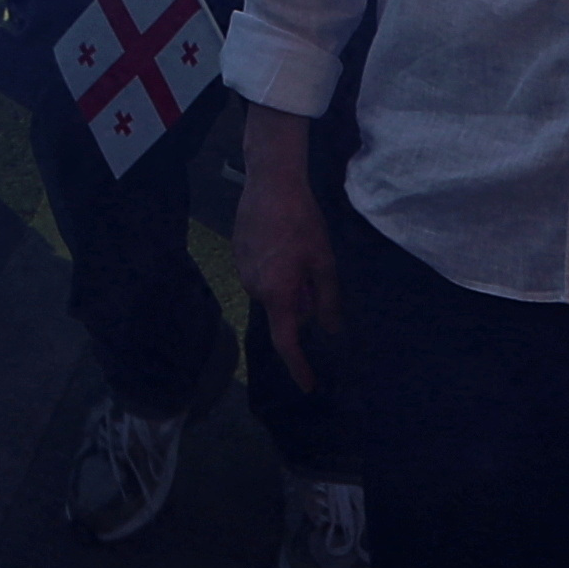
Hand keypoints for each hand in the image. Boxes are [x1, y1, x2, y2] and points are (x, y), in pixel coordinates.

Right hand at [232, 105, 338, 390]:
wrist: (270, 181)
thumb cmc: (302, 221)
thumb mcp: (324, 262)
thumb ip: (328, 300)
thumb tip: (331, 331)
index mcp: (277, 293)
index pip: (287, 342)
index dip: (299, 367)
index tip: (309, 386)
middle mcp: (254, 288)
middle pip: (283, 311)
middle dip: (301, 303)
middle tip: (317, 273)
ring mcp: (242, 270)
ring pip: (272, 291)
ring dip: (289, 283)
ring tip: (301, 250)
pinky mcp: (237, 253)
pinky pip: (261, 274)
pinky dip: (276, 268)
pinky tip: (284, 242)